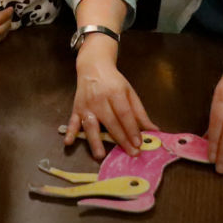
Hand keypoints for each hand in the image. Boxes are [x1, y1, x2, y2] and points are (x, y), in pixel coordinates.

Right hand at [66, 38, 155, 160]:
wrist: (93, 67)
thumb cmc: (114, 82)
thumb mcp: (130, 92)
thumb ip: (140, 112)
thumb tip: (154, 130)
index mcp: (115, 93)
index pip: (124, 114)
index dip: (131, 129)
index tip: (139, 143)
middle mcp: (100, 99)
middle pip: (110, 122)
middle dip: (121, 139)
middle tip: (131, 153)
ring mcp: (86, 105)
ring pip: (91, 125)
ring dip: (94, 140)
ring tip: (100, 155)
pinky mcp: (76, 108)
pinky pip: (72, 121)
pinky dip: (70, 132)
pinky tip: (68, 142)